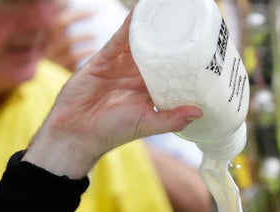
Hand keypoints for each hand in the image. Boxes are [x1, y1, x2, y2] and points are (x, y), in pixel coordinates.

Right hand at [24, 12, 201, 178]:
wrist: (78, 131)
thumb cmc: (113, 131)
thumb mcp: (148, 124)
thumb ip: (172, 119)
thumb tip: (199, 112)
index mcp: (149, 90)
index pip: (169, 71)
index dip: (183, 60)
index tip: (200, 48)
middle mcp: (135, 75)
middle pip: (156, 53)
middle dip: (168, 39)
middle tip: (185, 23)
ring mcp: (119, 66)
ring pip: (138, 43)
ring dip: (149, 28)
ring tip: (164, 12)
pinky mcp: (103, 60)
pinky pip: (118, 40)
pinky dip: (128, 28)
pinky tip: (138, 14)